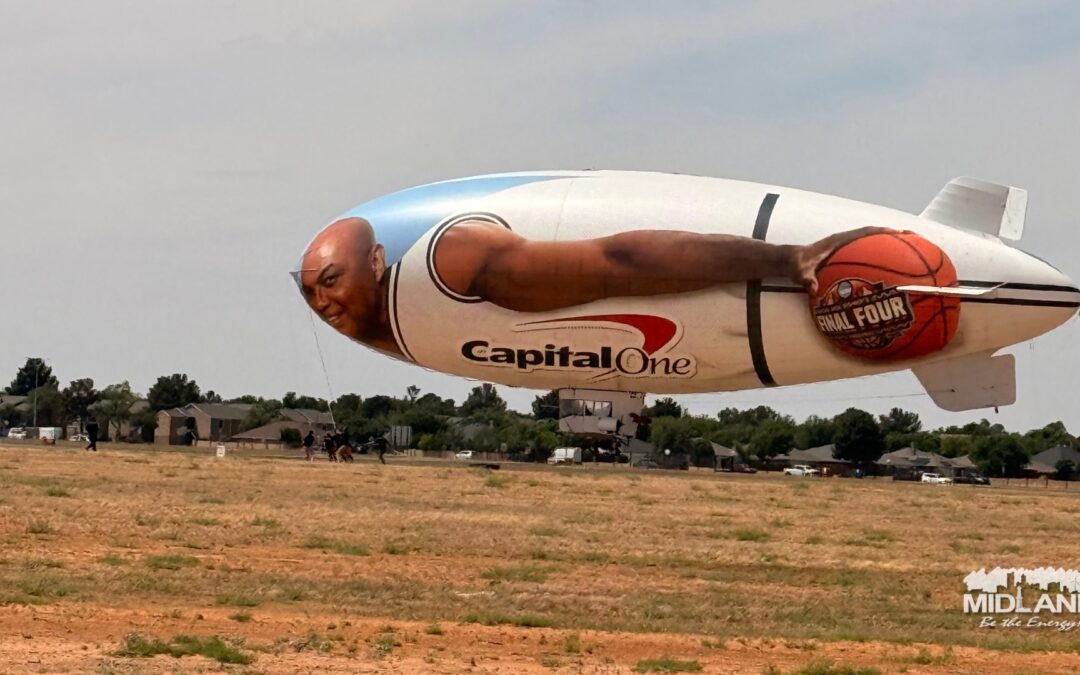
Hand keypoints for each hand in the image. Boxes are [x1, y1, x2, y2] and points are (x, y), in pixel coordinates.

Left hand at [791, 226, 908, 294]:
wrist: (790, 262)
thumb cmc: (796, 265)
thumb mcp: (799, 272)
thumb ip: (805, 278)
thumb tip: (812, 288)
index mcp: (839, 241)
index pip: (865, 232)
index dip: (883, 232)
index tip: (902, 234)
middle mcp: (846, 242)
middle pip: (876, 236)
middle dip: (896, 237)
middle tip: (918, 241)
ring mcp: (848, 249)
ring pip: (875, 246)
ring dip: (892, 248)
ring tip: (914, 254)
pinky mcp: (847, 257)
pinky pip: (869, 256)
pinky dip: (882, 260)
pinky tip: (893, 274)